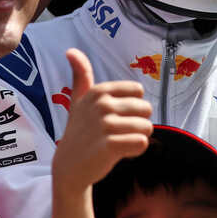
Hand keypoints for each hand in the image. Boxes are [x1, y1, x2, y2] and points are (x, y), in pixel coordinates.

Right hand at [51, 49, 152, 196]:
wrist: (69, 167)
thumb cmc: (80, 130)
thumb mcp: (78, 100)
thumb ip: (81, 75)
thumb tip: (71, 51)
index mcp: (99, 91)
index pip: (138, 91)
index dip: (132, 106)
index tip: (115, 116)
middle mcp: (102, 105)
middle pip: (146, 109)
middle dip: (137, 123)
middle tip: (117, 132)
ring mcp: (105, 125)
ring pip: (146, 127)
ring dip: (138, 137)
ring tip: (119, 142)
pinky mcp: (110, 146)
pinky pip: (142, 143)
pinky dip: (136, 150)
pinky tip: (121, 153)